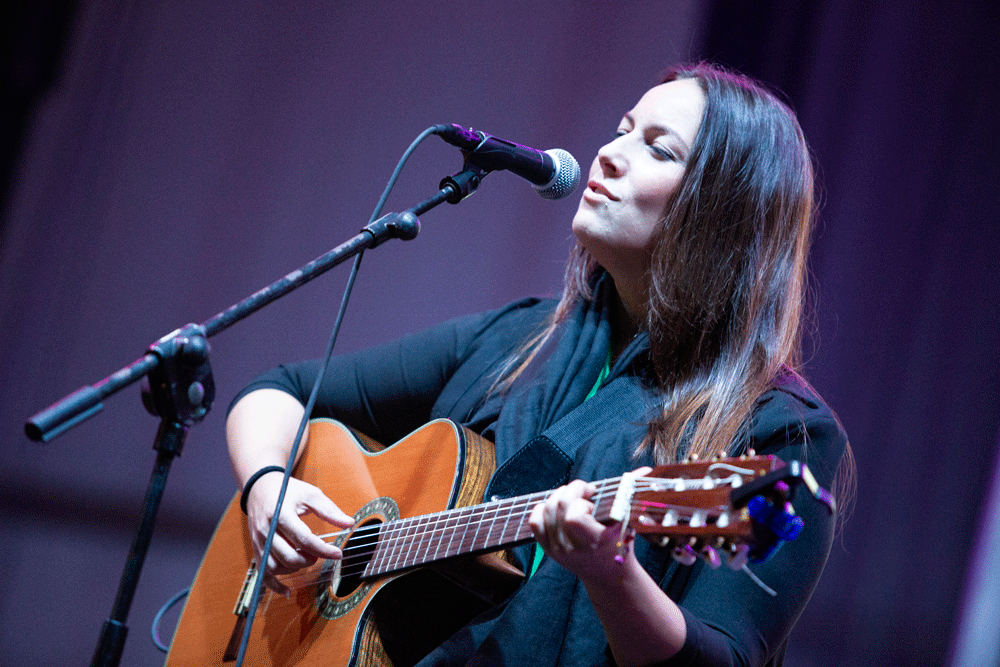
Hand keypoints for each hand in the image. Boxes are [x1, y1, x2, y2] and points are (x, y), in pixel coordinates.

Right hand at [245, 472, 353, 594]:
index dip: (323, 550)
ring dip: (295, 569)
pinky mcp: (256, 549)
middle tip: (321, 552)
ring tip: (307, 558)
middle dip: (309, 560)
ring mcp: (259, 542)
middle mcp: (267, 531)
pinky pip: (263, 573)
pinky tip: (288, 591)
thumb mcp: (310, 494)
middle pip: (289, 557)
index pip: (303, 539)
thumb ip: (329, 510)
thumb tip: (349, 523)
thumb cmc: (288, 491)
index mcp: (281, 515)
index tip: (338, 554)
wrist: (260, 488)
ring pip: (275, 567)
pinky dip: (274, 585)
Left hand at [528, 467, 651, 582]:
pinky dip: (542, 508)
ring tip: (573, 498)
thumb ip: (632, 493)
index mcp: (595, 541)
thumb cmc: (620, 541)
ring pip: (545, 511)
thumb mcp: (627, 520)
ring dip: (558, 496)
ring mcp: (558, 550)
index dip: (580, 500)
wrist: (607, 574)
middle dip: (571, 490)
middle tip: (584, 491)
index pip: (573, 517)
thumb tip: (646, 470)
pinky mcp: (548, 550)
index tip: (593, 495)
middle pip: (558, 507)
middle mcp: (573, 548)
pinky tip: (557, 506)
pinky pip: (534, 521)